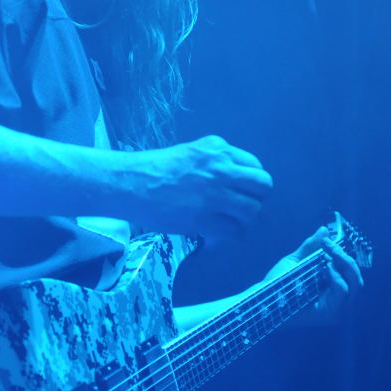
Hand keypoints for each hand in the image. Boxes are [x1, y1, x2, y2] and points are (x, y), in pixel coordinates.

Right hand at [129, 135, 272, 239]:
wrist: (128, 183)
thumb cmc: (151, 170)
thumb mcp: (189, 154)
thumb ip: (213, 164)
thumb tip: (230, 186)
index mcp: (217, 149)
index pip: (255, 166)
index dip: (252, 185)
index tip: (240, 196)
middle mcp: (221, 168)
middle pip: (263, 187)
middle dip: (255, 202)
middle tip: (238, 214)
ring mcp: (214, 193)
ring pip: (252, 212)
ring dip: (241, 224)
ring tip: (223, 229)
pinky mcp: (204, 217)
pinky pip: (233, 233)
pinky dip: (224, 241)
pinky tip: (209, 241)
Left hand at [264, 226, 363, 322]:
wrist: (262, 298)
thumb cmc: (276, 283)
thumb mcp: (295, 261)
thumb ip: (310, 247)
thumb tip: (324, 229)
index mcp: (330, 287)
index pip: (349, 272)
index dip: (344, 255)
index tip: (329, 240)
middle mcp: (335, 299)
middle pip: (355, 278)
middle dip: (346, 258)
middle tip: (331, 245)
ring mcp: (334, 307)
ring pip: (354, 284)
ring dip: (345, 264)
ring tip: (329, 255)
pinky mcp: (329, 312)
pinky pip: (343, 291)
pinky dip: (337, 276)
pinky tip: (327, 267)